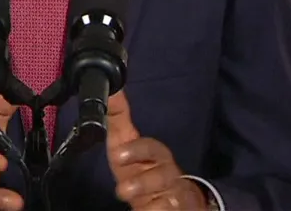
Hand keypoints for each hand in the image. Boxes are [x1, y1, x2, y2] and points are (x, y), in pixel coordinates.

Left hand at [105, 91, 208, 209]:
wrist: (170, 197)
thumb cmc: (142, 167)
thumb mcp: (126, 144)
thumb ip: (118, 120)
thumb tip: (112, 91)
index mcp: (156, 155)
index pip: (150, 148)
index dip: (136, 150)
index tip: (117, 155)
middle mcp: (168, 173)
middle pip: (163, 174)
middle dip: (142, 182)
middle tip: (121, 190)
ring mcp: (175, 193)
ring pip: (170, 197)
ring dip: (151, 201)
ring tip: (131, 204)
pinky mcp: (178, 209)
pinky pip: (171, 210)